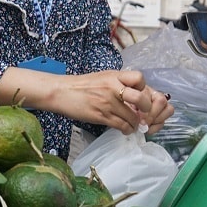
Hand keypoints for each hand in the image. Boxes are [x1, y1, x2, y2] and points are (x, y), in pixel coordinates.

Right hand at [0, 67, 173, 135]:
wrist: (60, 92)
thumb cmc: (81, 85)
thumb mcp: (102, 77)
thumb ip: (118, 83)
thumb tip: (136, 96)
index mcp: (114, 75)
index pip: (140, 78)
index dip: (145, 89)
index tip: (143, 97)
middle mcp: (113, 87)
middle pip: (141, 99)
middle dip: (146, 110)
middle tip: (143, 114)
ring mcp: (107, 102)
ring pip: (133, 117)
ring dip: (136, 124)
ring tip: (133, 125)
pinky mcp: (101, 115)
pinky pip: (122, 126)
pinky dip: (127, 130)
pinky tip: (125, 130)